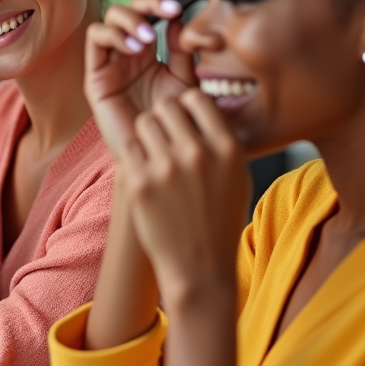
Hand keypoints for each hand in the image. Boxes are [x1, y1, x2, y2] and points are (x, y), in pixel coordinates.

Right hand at [84, 0, 195, 160]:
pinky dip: (113, 35)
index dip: (160, 3)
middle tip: (165, 13)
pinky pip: (95, 40)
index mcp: (150, 53)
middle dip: (145, 4)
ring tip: (148, 39)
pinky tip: (133, 49)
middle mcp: (127, 54)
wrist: (161, 157)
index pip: (149, 13)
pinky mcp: (96, 77)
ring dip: (129, 20)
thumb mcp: (186, 81)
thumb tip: (177, 16)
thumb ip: (181, 50)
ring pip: (108, 19)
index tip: (178, 8)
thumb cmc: (176, 125)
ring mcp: (110, 64)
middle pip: (126, 9)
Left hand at [122, 89, 248, 306]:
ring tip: (155, 157)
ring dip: (146, 135)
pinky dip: (134, 156)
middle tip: (164, 140)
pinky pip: (128, 146)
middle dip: (163, 119)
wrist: (199, 267)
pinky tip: (144, 172)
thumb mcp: (236, 175)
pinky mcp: (139, 182)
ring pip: (143, 122)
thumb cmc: (219, 219)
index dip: (186, 107)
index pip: (195, 98)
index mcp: (226, 148)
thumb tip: (199, 106)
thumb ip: (220, 139)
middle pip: (166, 106)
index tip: (183, 122)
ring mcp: (166, 168)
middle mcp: (197, 153)